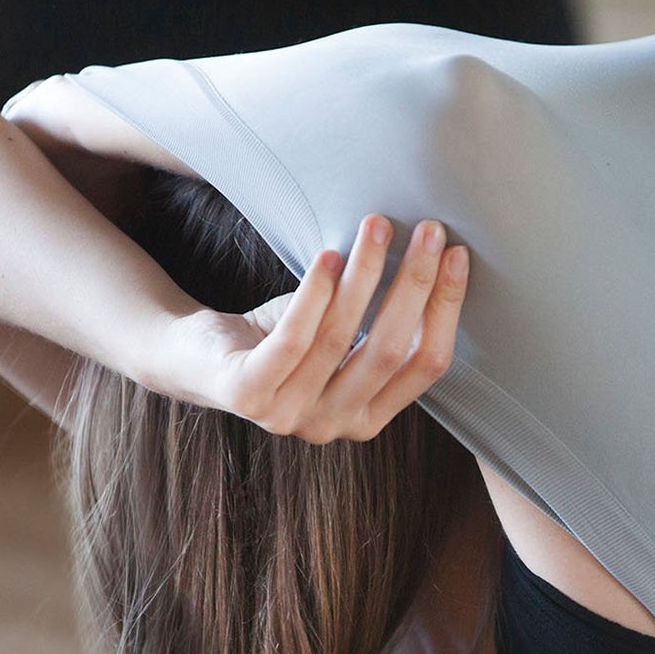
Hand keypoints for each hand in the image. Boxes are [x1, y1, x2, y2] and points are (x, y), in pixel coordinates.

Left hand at [151, 215, 470, 442]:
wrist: (196, 357)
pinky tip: (328, 257)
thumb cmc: (281, 340)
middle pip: (390, 351)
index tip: (458, 255)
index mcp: (368, 418)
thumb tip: (439, 258)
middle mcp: (333, 426)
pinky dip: (314, 295)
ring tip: (377, 227)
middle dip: (415, 285)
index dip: (445, 309)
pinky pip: (294, 340)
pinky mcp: (248, 395)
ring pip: (342, 338)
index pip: (425, 365)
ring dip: (366, 275)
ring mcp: (289, 416)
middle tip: (430, 232)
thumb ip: (383, 323)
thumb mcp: (341, 338)